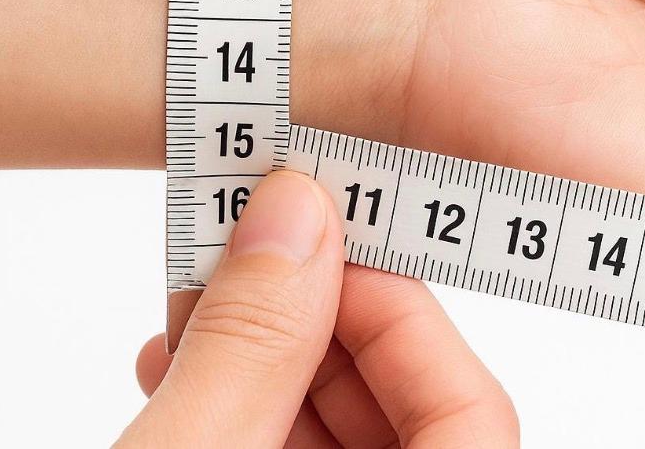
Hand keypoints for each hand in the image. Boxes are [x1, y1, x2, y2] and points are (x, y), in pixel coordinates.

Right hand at [117, 170, 516, 446]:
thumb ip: (247, 345)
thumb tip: (294, 217)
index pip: (469, 406)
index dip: (390, 311)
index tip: (310, 250)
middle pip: (399, 406)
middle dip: (308, 327)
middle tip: (239, 268)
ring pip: (339, 429)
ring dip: (261, 362)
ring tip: (186, 324)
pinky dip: (239, 407)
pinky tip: (175, 375)